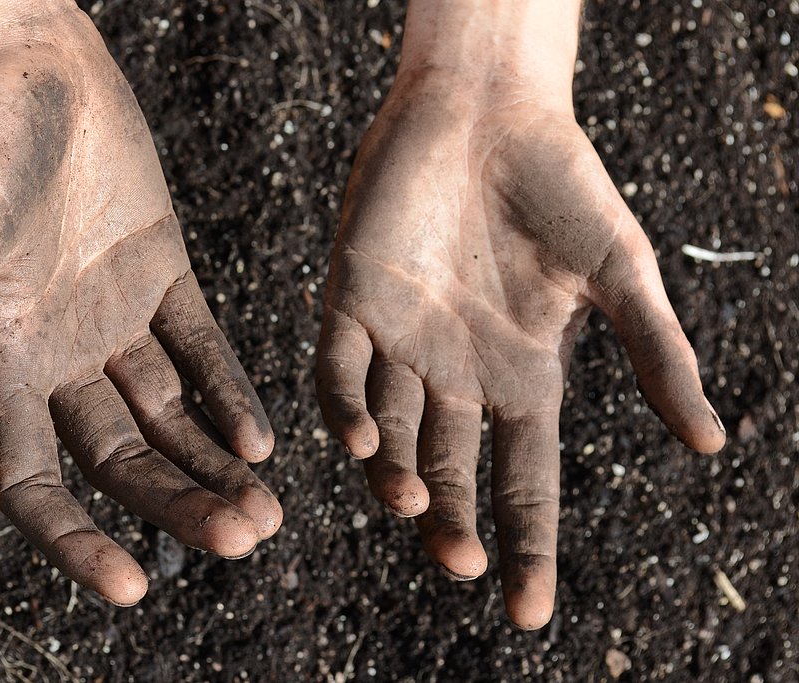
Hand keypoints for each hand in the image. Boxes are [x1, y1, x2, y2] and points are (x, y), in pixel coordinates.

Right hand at [0, 2, 280, 605]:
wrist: (34, 59)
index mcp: (3, 360)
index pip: (38, 481)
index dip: (79, 540)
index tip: (137, 587)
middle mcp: (60, 353)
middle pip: (122, 458)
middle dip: (179, 501)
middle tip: (245, 538)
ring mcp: (115, 317)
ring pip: (169, 413)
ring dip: (215, 461)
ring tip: (267, 508)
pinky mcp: (162, 273)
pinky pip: (200, 347)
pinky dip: (228, 391)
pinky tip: (260, 436)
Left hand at [317, 63, 724, 626]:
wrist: (487, 110)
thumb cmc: (561, 186)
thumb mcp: (619, 276)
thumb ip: (657, 355)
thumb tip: (709, 445)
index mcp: (519, 380)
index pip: (523, 482)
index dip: (527, 545)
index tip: (529, 614)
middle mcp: (455, 376)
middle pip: (448, 473)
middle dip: (452, 525)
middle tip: (463, 566)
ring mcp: (400, 343)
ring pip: (386, 435)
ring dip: (393, 477)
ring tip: (413, 508)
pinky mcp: (351, 303)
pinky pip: (340, 373)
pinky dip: (347, 410)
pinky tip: (363, 441)